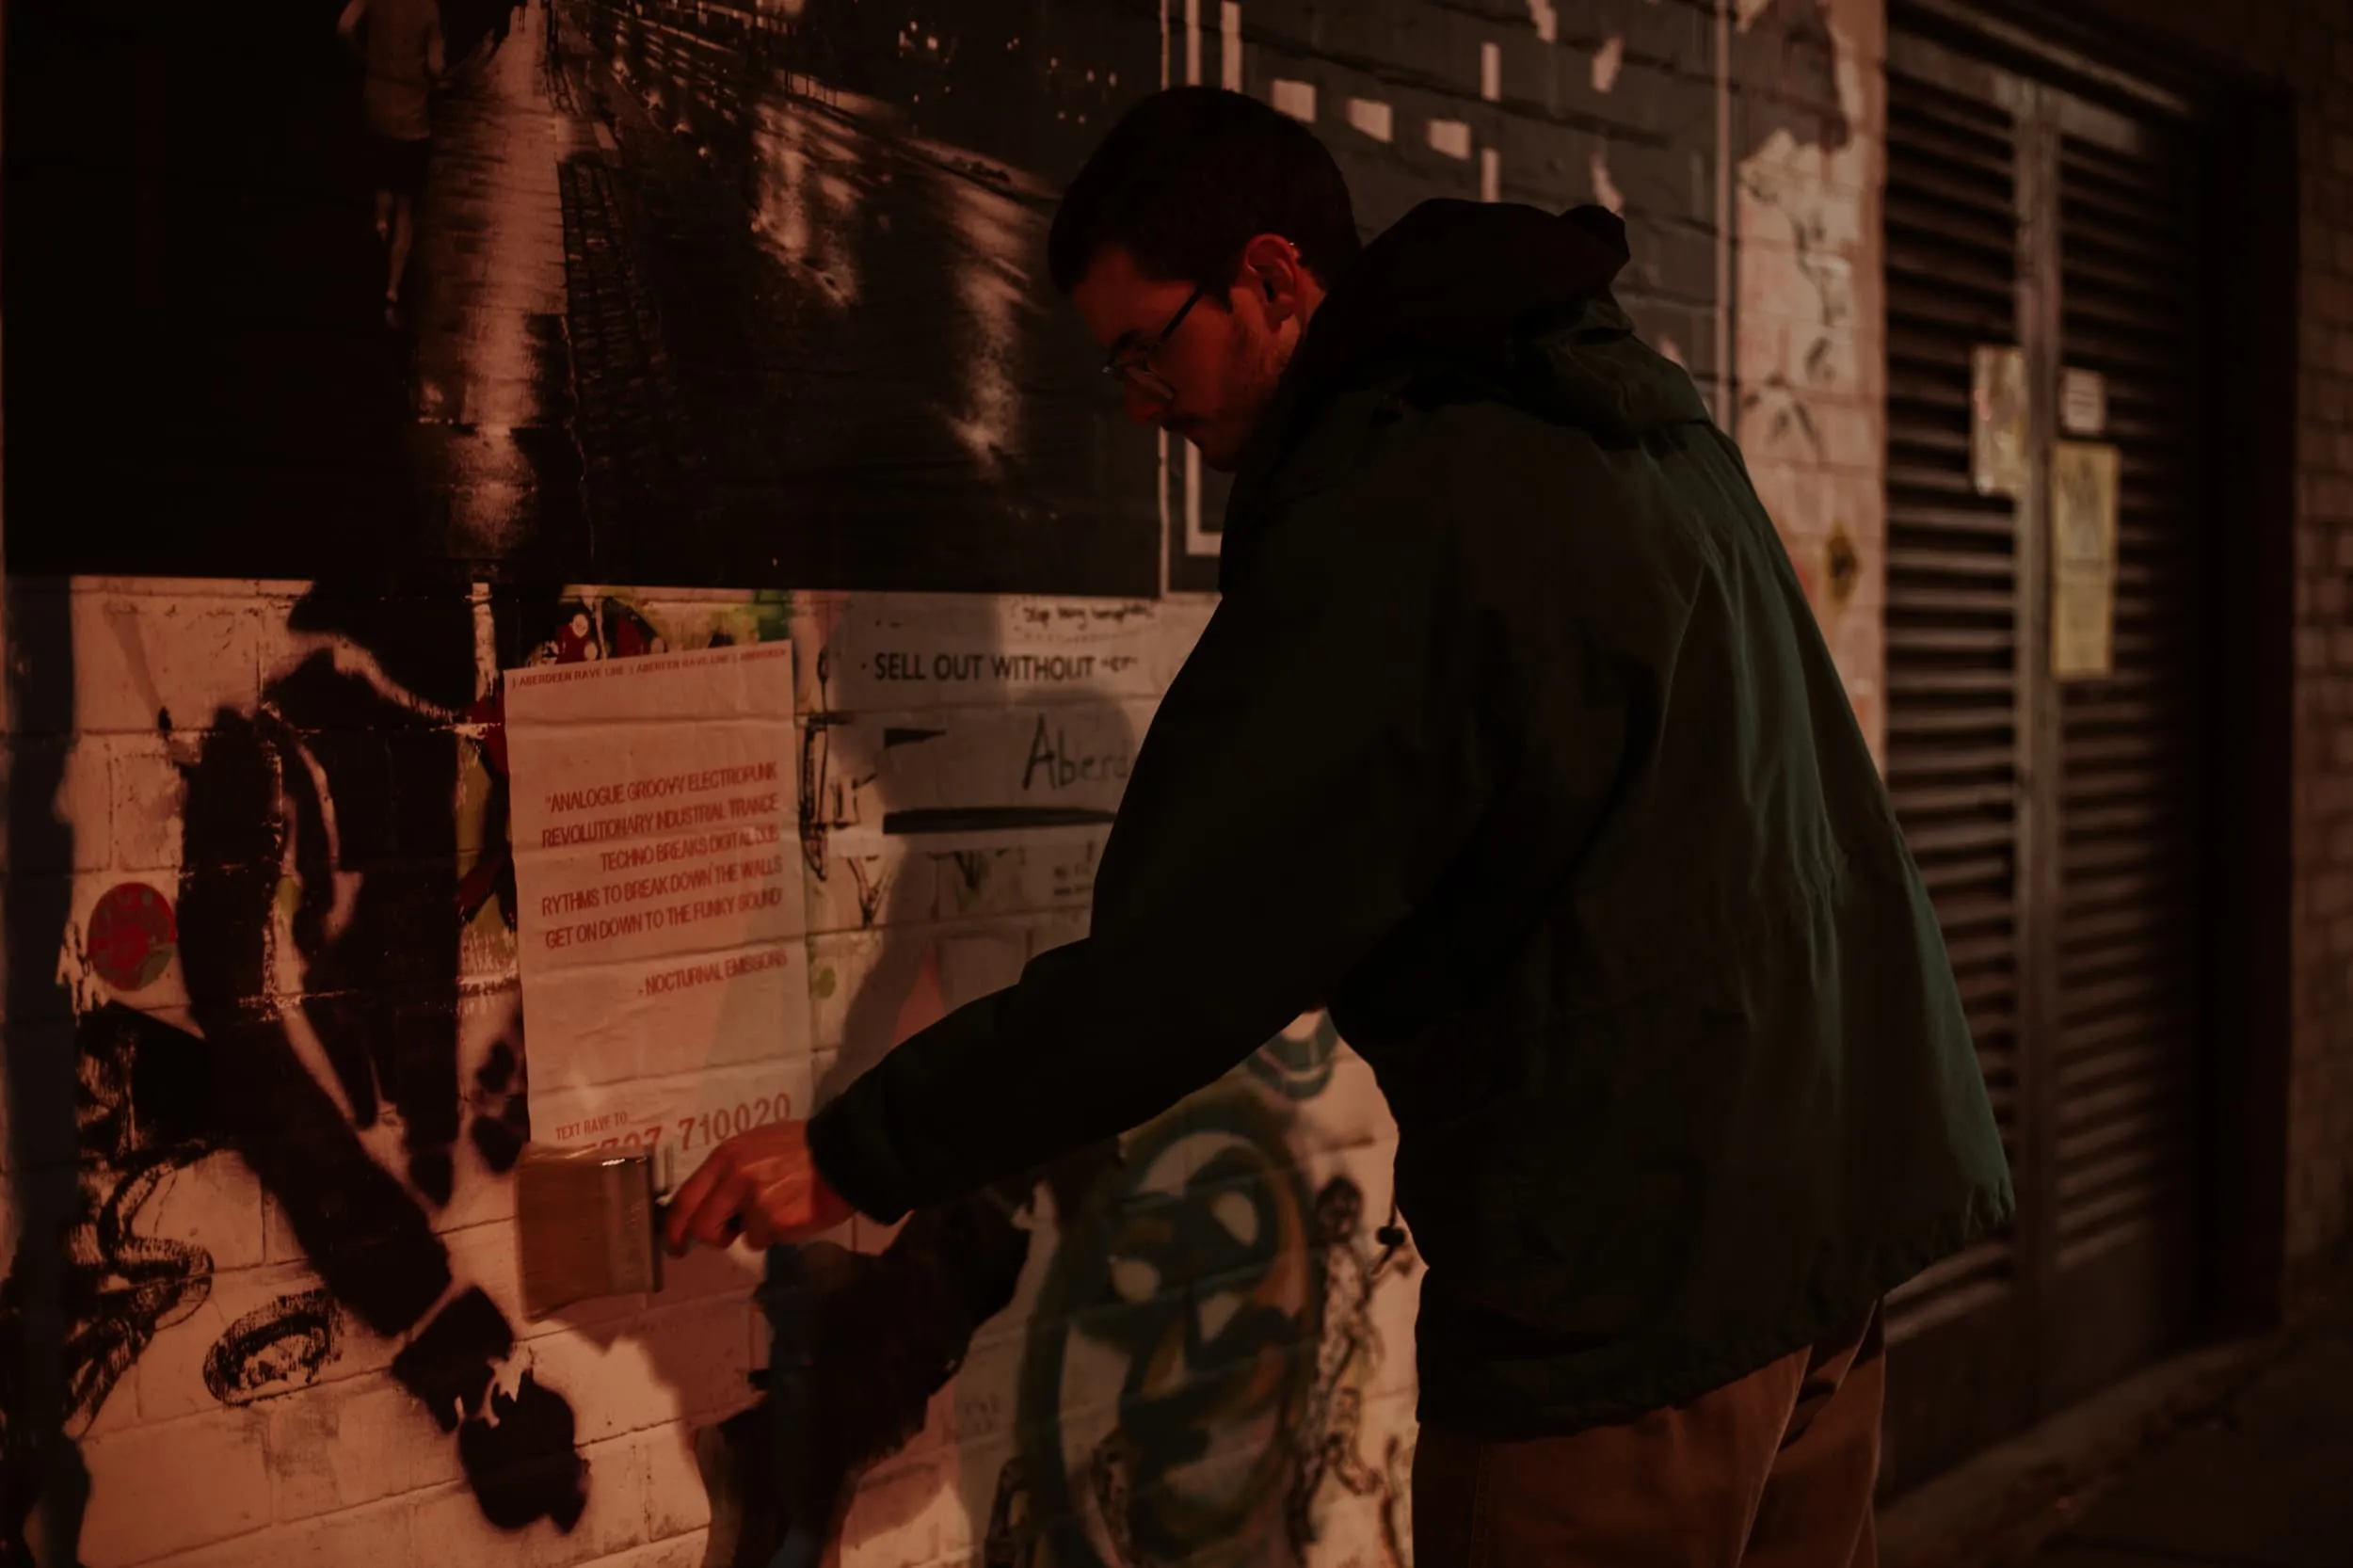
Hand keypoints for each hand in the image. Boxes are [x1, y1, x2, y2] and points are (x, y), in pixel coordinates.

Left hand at [662, 1119, 854, 1255]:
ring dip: (754, 1230)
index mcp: (726, 1157)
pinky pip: (765, 1238)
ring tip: (778, 1209)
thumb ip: (729, 1171)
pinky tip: (794, 1211)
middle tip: (724, 1238)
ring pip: (738, 1236)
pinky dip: (777, 1232)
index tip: (675, 1244)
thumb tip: (711, 1203)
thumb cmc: (800, 1148)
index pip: (686, 1198)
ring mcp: (755, 1202)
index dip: (675, 1226)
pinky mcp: (776, 1221)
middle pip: (702, 1226)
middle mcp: (735, 1178)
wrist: (843, 1152)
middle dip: (712, 1237)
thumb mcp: (755, 1147)